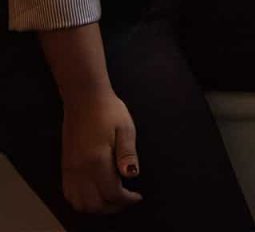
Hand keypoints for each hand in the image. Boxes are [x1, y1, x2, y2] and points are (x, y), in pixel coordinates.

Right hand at [60, 89, 141, 214]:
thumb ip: (128, 153)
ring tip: (112, 199)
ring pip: (79, 203)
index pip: (111, 192)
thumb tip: (132, 175)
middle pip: (94, 204)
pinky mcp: (65, 166)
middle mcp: (80, 169)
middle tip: (126, 200)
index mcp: (97, 160)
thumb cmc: (108, 110)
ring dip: (96, 207)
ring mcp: (70, 169)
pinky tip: (94, 194)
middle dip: (112, 207)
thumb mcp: (125, 128)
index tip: (137, 196)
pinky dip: (81, 201)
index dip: (126, 199)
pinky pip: (69, 194)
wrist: (85, 99)